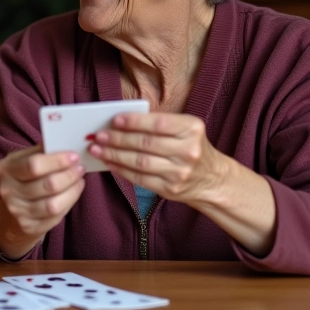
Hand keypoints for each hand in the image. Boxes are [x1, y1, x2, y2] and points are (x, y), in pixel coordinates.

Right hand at [0, 146, 85, 258]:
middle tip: (80, 168)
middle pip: (47, 185)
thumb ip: (40, 151)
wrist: (10, 214)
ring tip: (79, 179)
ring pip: (53, 204)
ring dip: (72, 190)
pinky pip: (55, 217)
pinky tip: (73, 192)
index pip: (34, 165)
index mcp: (5, 169)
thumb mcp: (24, 161)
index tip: (74, 156)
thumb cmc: (23, 179)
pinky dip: (69, 202)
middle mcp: (8, 191)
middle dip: (69, 175)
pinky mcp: (29, 227)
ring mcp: (17, 211)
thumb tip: (64, 139)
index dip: (57, 161)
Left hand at [88, 112, 226, 204]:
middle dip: (118, 139)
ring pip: (140, 162)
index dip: (134, 122)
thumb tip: (119, 122)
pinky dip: (121, 170)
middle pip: (145, 143)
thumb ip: (158, 124)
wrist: (212, 179)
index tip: (114, 120)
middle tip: (99, 135)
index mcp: (191, 129)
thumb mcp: (184, 129)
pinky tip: (109, 162)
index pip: (158, 123)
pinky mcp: (170, 189)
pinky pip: (140, 178)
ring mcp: (180, 172)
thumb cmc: (190, 147)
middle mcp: (188, 151)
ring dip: (114, 155)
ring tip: (97, 149)